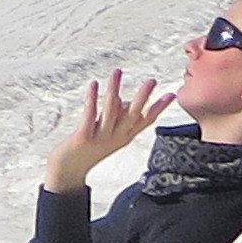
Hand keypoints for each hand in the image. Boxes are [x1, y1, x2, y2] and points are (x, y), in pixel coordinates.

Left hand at [43, 70, 171, 193]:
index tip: (172, 94)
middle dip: (142, 97)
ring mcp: (101, 137)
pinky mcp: (84, 137)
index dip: (159, 108)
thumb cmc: (89, 149)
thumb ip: (118, 120)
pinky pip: (90, 115)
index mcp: (125, 136)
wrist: (69, 170)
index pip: (146, 120)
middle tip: (152, 81)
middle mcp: (116, 137)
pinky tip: (94, 84)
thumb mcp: (110, 135)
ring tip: (117, 72)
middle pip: (133, 115)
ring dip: (114, 89)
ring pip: (110, 111)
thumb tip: (123, 100)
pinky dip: (92, 99)